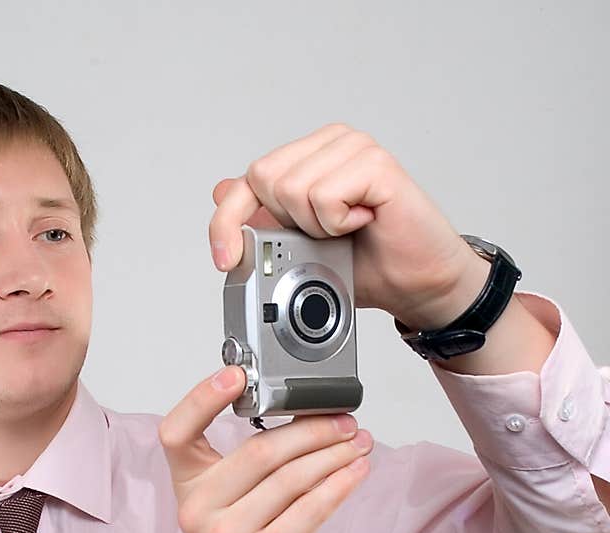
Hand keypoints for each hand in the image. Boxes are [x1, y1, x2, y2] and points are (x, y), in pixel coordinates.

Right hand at [158, 365, 373, 532]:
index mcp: (186, 485)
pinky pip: (310, 509)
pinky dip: (339, 485)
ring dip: (333, 455)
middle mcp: (198, 509)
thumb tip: (307, 416)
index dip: (201, 398)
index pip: (176, 433)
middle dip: (310, 430)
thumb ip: (244, 462)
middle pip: (258, 452)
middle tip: (343, 420)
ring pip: (291, 479)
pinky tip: (357, 471)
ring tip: (358, 442)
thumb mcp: (222, 500)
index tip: (237, 374)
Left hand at [208, 123, 488, 330]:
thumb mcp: (298, 249)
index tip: (226, 259)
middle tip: (324, 237)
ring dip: (316, 227)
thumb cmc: (366, 263)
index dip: (227, 222)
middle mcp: (330, 145)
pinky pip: (324, 196)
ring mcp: (354, 148)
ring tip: (347, 230)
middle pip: (264, 179)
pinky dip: (337, 223)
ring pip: (291, 189)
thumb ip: (263, 219)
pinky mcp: (375, 162)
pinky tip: (364, 222)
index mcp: (308, 158)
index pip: (248, 179)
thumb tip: (221, 189)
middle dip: (285, 224)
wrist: (415, 282)